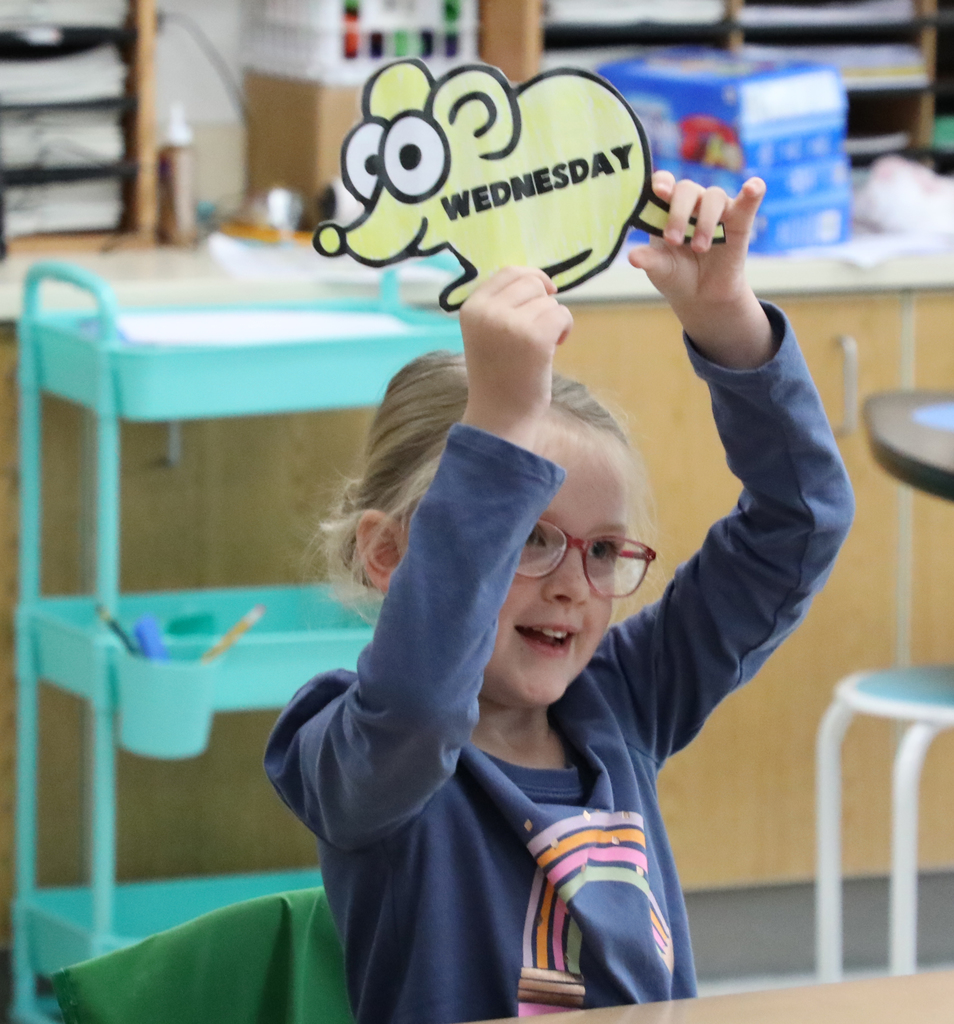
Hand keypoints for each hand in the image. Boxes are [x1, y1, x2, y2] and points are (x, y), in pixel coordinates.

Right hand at [459, 267, 573, 447]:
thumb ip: (503, 305)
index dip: (531, 277)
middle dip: (543, 302)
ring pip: (549, 301)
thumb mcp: (488, 333)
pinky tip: (554, 348)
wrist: (500, 416)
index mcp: (471, 308)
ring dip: (553, 320)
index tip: (544, 292)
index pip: (507, 272)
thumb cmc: (498, 376)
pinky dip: (565, 329)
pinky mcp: (535, 338)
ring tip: (541, 347)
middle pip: (531, 283)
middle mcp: (487, 312)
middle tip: (540, 330)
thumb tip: (540, 280)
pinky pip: (562, 315)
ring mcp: (510, 324)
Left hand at [628, 173, 774, 368]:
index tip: (659, 191)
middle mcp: (692, 203)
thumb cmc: (675, 275)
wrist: (701, 296)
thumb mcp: (659, 270)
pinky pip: (747, 202)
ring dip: (705, 222)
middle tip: (673, 240)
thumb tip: (632, 257)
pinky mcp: (739, 221)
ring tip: (699, 248)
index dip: (662, 183)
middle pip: (687, 189)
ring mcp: (716, 210)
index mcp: (667, 208)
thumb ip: (649, 260)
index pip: (664, 184)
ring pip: (713, 197)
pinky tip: (754, 187)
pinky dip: (753, 192)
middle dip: (678, 213)